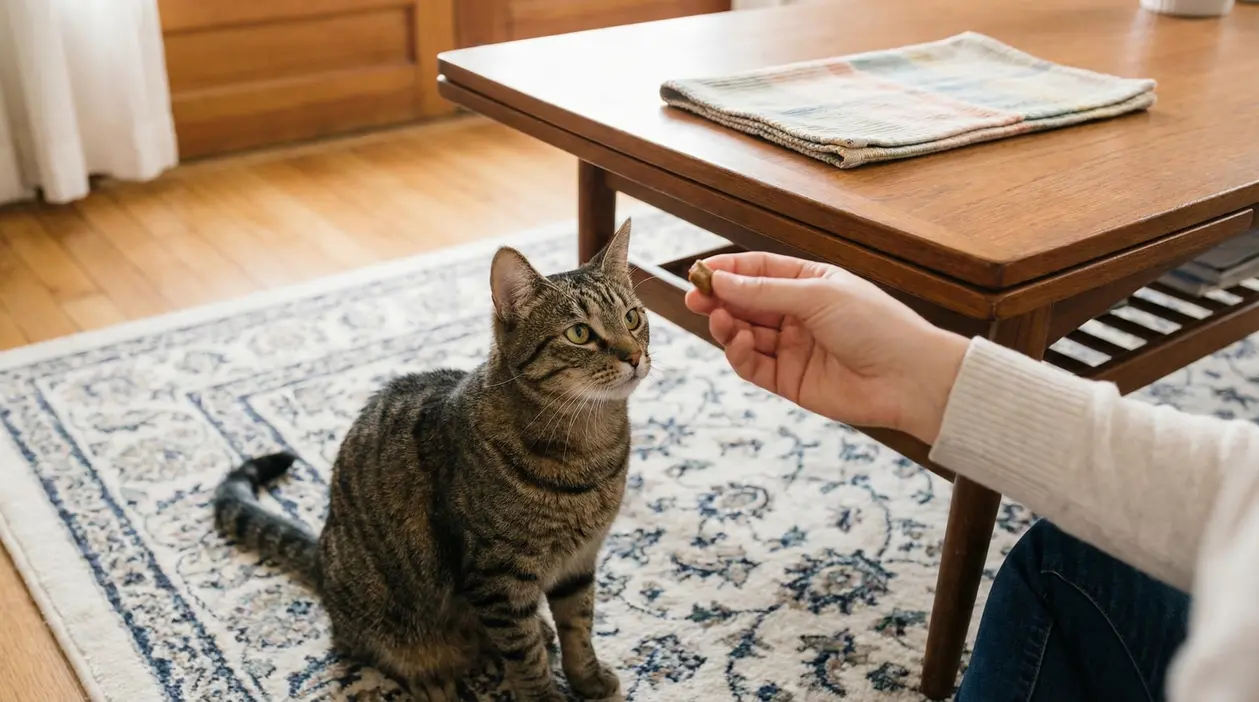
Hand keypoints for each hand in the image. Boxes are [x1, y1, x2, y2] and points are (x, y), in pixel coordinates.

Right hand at [684, 252, 968, 443]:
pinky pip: (754, 366)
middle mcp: (799, 314)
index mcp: (810, 283)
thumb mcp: (818, 296)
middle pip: (747, 303)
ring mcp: (793, 348)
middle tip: (694, 297)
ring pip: (745, 334)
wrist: (909, 378)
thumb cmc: (876, 326)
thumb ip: (765, 292)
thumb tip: (720, 281)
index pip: (760, 271)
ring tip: (720, 321)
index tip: (700, 271)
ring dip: (727, 326)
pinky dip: (739, 354)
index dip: (729, 270)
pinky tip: (738, 342)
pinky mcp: (790, 381)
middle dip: (719, 299)